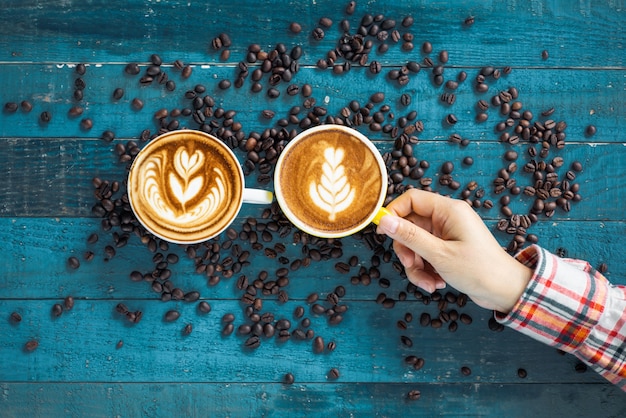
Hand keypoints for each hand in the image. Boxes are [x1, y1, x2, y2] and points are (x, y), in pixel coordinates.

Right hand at [376, 189, 531, 312]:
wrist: (506, 291)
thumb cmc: (480, 270)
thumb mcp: (439, 254)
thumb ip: (410, 236)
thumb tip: (385, 221)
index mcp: (448, 210)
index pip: (412, 199)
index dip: (393, 212)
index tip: (382, 231)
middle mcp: (447, 218)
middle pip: (410, 225)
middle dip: (406, 249)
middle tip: (409, 265)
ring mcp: (448, 234)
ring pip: (416, 244)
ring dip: (415, 265)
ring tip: (428, 282)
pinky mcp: (448, 249)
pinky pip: (425, 255)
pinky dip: (425, 270)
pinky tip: (435, 283)